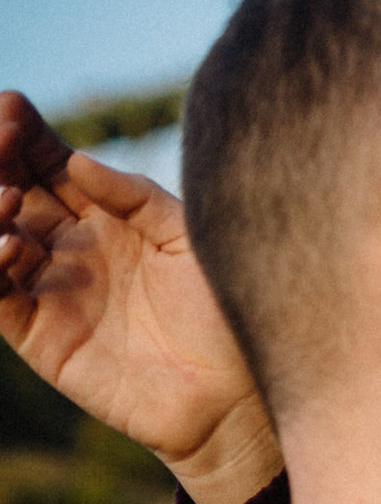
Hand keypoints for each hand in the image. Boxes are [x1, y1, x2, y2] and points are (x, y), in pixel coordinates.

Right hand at [0, 90, 277, 503]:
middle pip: (7, 187)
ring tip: (8, 199)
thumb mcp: (189, 240)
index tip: (11, 106)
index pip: (44, 160)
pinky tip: (11, 247)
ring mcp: (49, 288)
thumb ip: (137, 198)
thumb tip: (77, 159)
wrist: (235, 397)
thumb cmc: (226, 314)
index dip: (22, 132)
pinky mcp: (39, 335)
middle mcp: (68, 246)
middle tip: (0, 141)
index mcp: (105, 214)